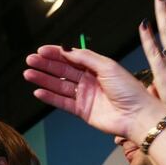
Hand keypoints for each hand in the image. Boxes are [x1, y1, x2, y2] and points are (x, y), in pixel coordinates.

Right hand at [24, 45, 165, 141]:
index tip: (41, 51)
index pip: (72, 57)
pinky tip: (38, 91)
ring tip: (28, 74)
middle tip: (30, 61)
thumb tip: (66, 48)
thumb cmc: (128, 89)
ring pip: (60, 85)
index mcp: (97, 67)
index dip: (56, 53)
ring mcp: (85, 96)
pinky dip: (50, 97)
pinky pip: (62, 102)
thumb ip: (85, 58)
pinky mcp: (82, 111)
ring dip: (44, 80)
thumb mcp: (107, 66)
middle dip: (46, 65)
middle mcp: (89, 80)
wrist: (137, 115)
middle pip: (63, 70)